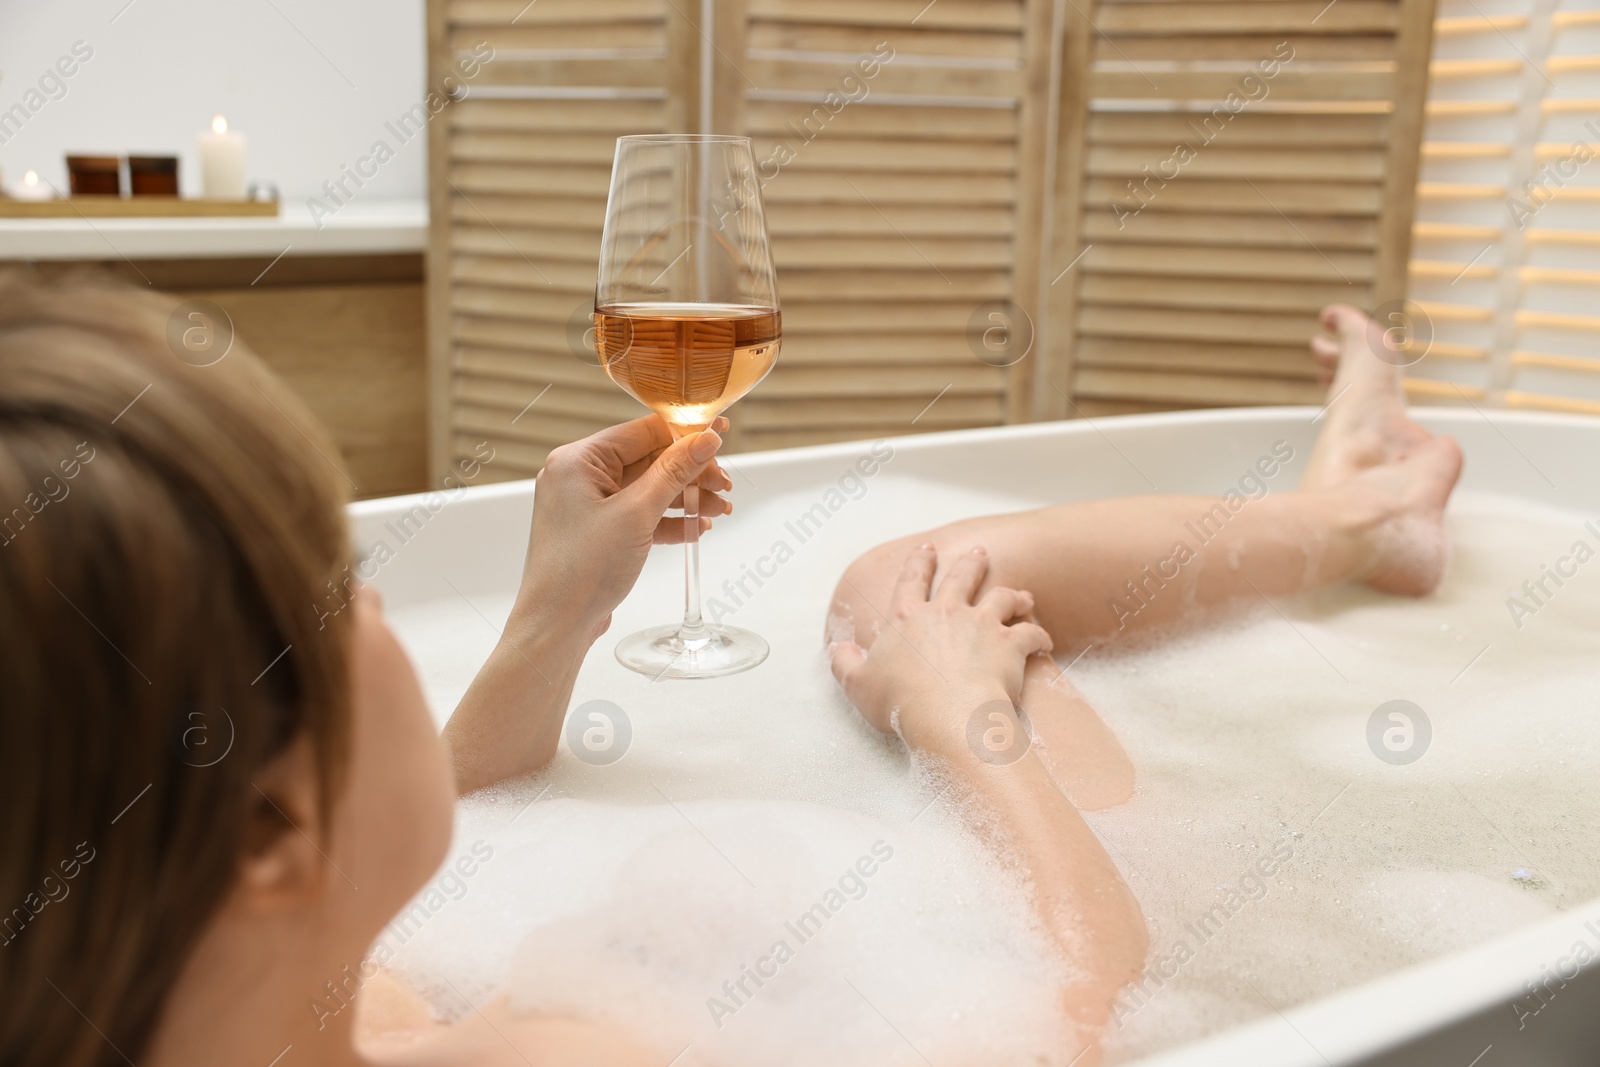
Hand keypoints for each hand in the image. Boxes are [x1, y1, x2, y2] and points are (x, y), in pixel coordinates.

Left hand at [513, 415, 732, 638]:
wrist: (557, 625)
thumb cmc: (582, 569)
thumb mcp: (636, 514)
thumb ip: (673, 472)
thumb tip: (705, 439)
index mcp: (577, 460)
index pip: (641, 432)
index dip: (684, 434)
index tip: (719, 437)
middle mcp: (579, 477)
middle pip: (648, 460)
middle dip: (689, 473)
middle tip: (724, 484)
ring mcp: (588, 506)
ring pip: (647, 490)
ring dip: (685, 498)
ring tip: (720, 510)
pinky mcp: (598, 532)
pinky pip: (639, 515)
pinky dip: (668, 521)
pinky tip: (696, 528)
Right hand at [828, 544, 1051, 756]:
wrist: (947, 716)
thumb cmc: (900, 703)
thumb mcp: (857, 685)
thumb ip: (845, 663)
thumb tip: (837, 649)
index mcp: (908, 618)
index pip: (912, 581)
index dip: (919, 562)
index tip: (926, 549)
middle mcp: (947, 612)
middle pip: (962, 577)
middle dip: (971, 562)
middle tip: (980, 553)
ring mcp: (982, 625)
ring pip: (1003, 597)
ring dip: (1014, 594)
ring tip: (1023, 594)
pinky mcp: (1010, 645)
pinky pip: (1031, 633)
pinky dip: (1039, 634)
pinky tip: (1045, 640)